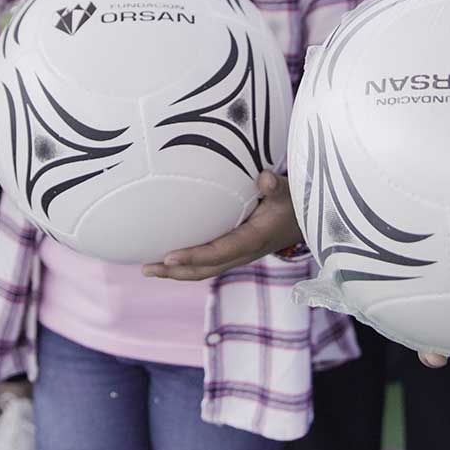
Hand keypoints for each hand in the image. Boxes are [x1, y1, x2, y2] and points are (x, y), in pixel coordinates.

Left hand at [143, 171, 300, 279]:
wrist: (304, 222)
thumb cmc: (293, 204)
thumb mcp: (288, 193)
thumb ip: (276, 186)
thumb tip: (264, 178)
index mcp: (253, 240)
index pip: (218, 253)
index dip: (194, 256)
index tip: (168, 257)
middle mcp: (242, 254)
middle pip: (205, 269)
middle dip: (175, 272)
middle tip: (146, 268)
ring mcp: (237, 256)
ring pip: (203, 269)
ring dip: (176, 271)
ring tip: (147, 268)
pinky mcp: (233, 252)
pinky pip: (207, 262)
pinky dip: (186, 263)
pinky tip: (166, 258)